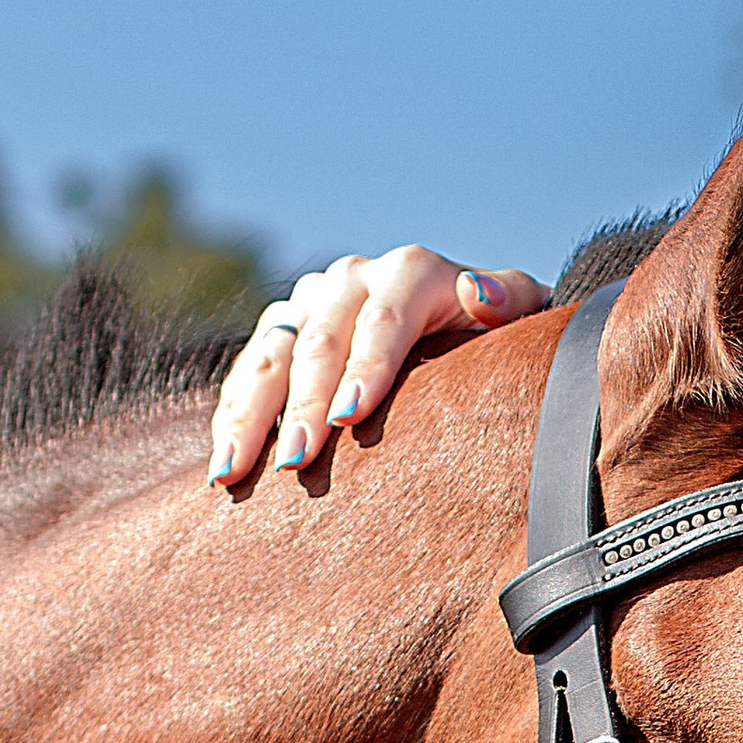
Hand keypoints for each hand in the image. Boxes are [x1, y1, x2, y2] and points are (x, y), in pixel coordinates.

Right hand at [207, 245, 547, 486]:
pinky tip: (225, 467)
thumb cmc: (495, 336)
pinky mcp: (281, 332)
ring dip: (250, 415)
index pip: (383, 319)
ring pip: (270, 355)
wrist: (457, 324)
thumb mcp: (518, 314)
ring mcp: (310, 304)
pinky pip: (247, 374)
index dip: (365, 366)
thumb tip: (476, 292)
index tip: (349, 416)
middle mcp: (351, 280)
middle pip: (319, 341)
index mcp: (409, 273)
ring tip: (236, 470)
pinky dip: (232, 419)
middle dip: (304, 404)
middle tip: (298, 461)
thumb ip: (509, 301)